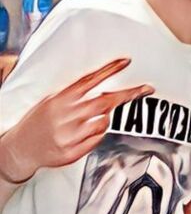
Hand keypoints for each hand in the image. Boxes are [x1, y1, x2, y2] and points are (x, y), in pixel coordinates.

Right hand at [0, 58, 153, 182]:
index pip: (90, 80)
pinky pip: (98, 139)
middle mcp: (67, 115)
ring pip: (104, 121)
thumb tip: (100, 82)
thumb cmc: (39, 120)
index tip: (127, 61)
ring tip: (90, 120)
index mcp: (61, 98)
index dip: (110, 70)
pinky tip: (86, 132)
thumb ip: (74, 93)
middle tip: (146, 88)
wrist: (21, 148)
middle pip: (105, 101)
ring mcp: (70, 135)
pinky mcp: (72, 152)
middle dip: (129, 94)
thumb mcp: (52, 99)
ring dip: (105, 118)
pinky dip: (97, 134)